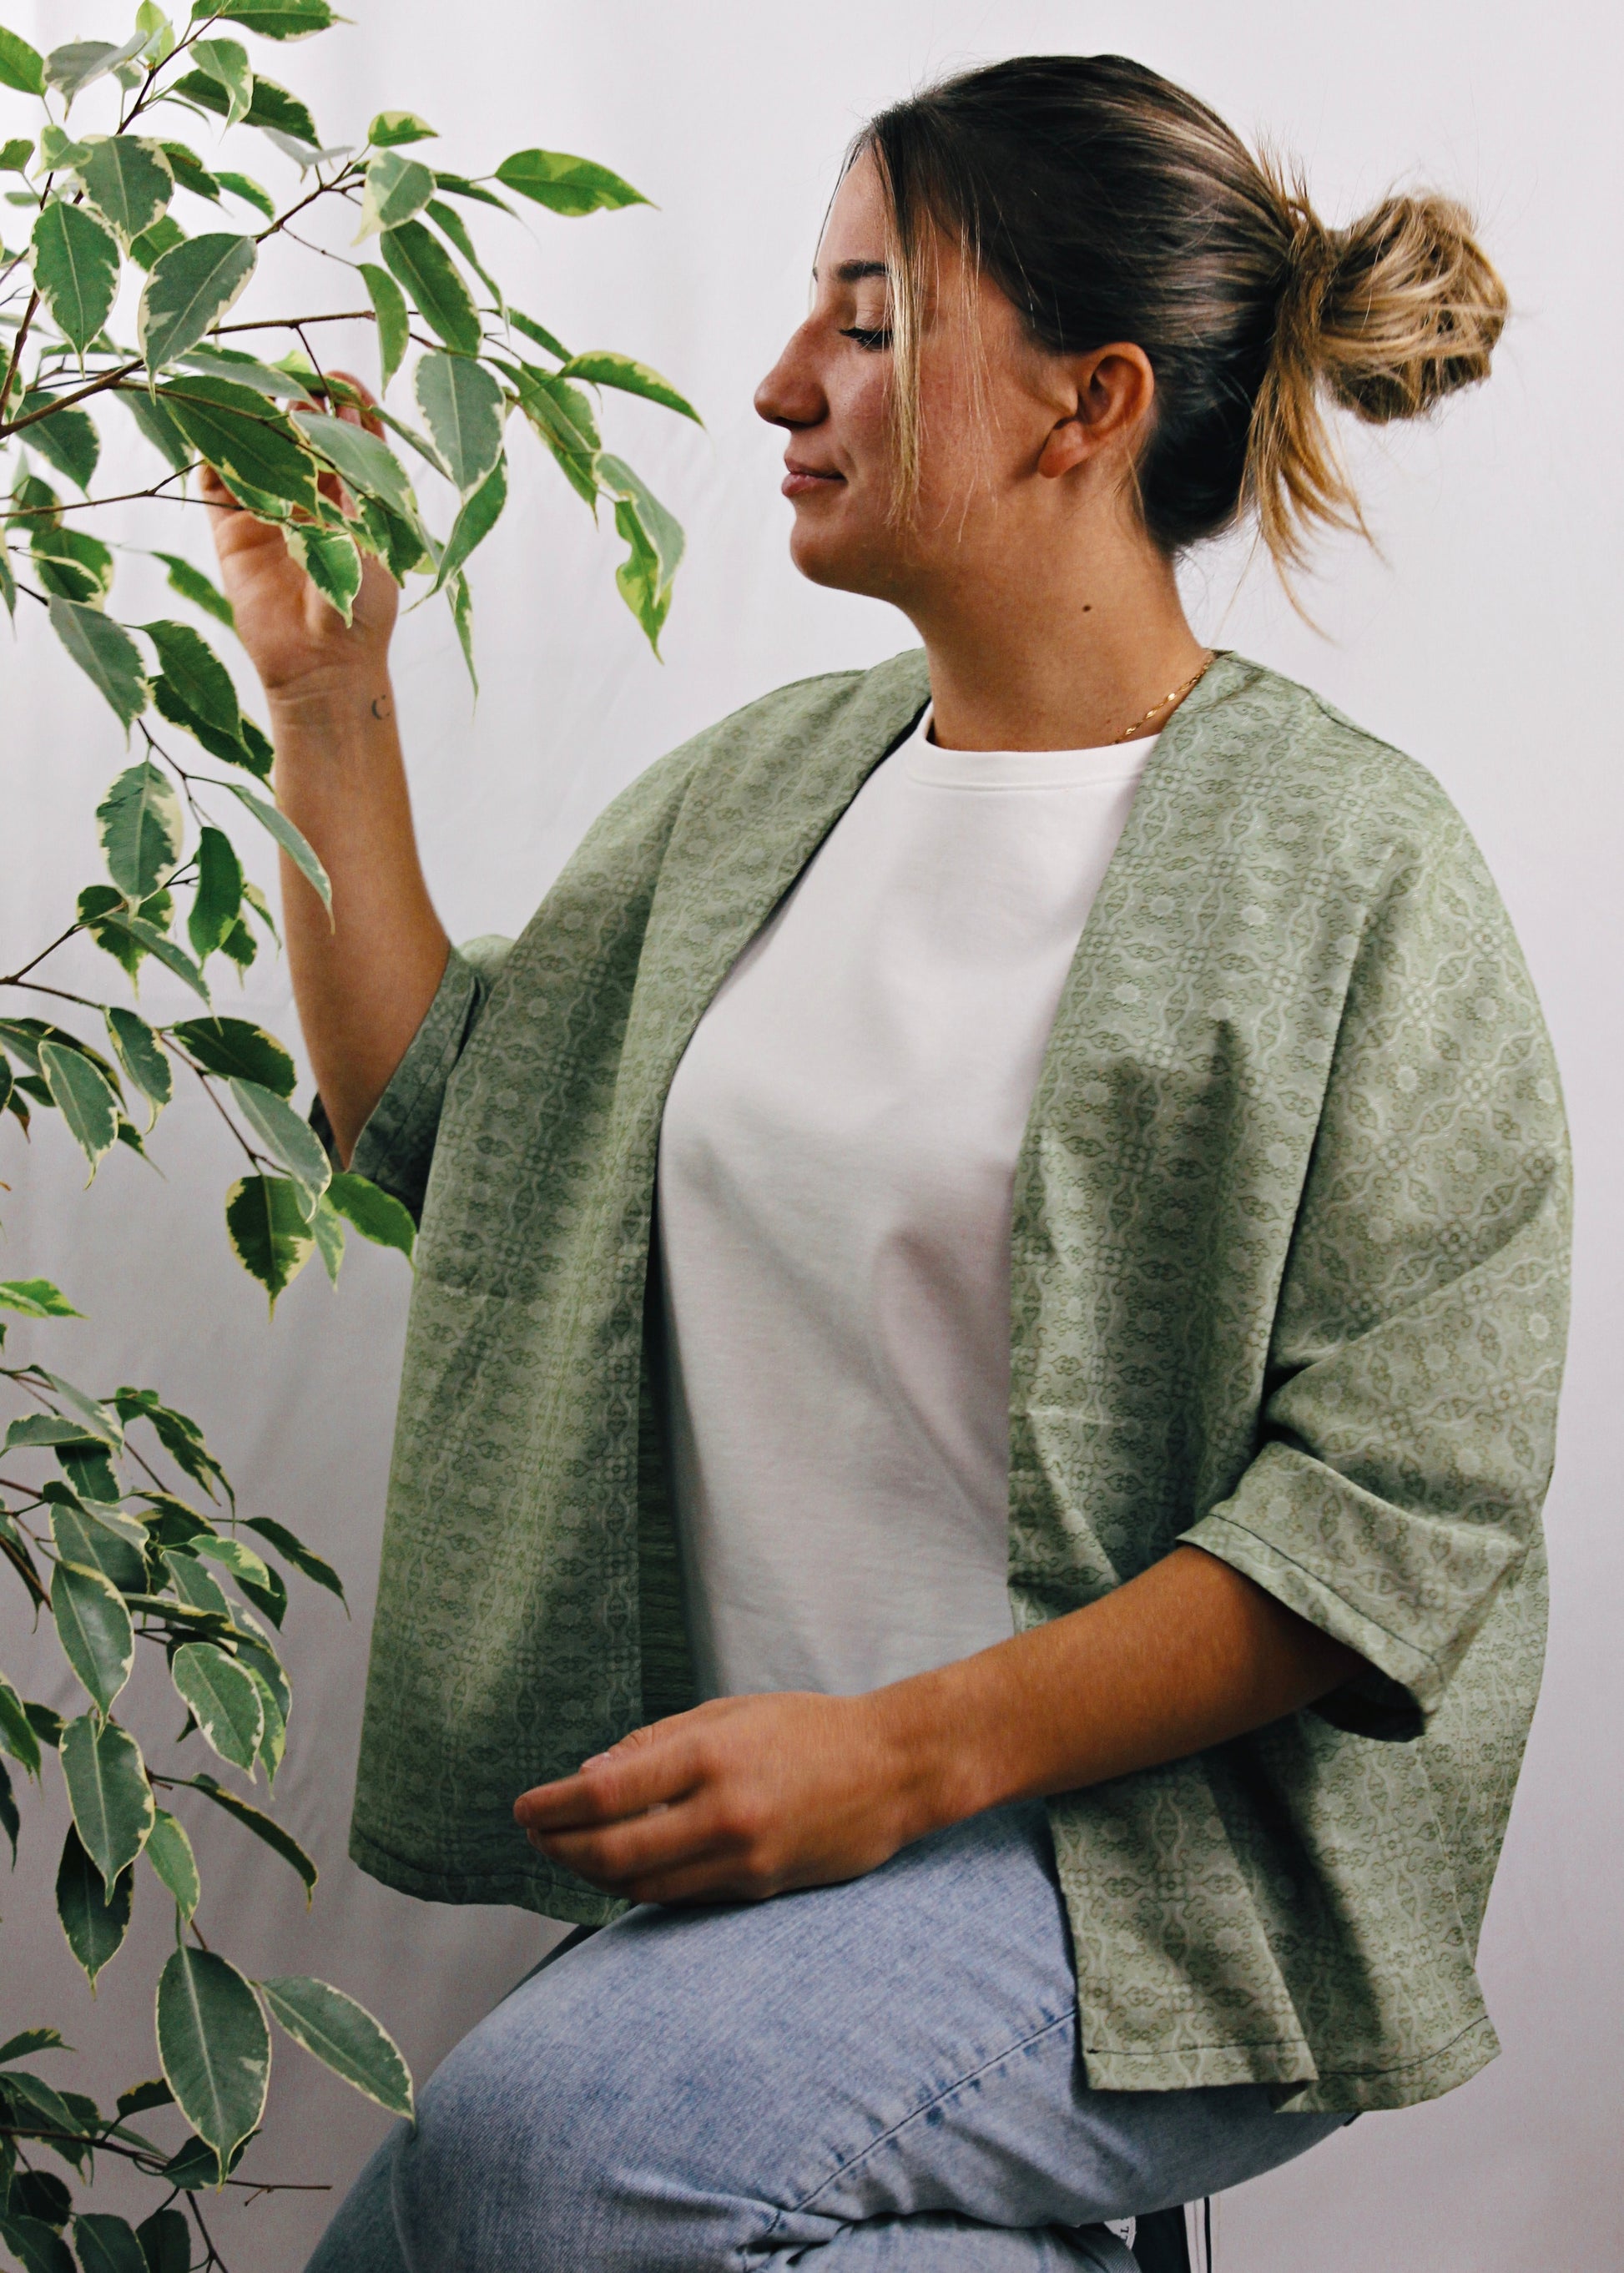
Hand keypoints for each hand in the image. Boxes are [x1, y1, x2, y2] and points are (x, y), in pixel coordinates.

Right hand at [202, 369, 398, 696]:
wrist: (324, 666)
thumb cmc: (362, 607)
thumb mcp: (369, 533)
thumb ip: (351, 477)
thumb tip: (342, 413)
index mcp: (354, 498)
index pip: (348, 434)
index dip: (344, 402)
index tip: (340, 379)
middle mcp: (309, 498)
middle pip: (298, 432)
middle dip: (296, 402)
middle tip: (293, 382)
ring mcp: (268, 512)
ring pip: (253, 450)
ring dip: (249, 419)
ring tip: (249, 389)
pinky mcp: (231, 532)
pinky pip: (214, 484)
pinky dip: (208, 451)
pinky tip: (210, 421)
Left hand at [513, 1690, 931, 1905]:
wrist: (894, 1769)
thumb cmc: (808, 1729)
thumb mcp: (730, 1712)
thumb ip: (657, 1742)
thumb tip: (588, 1774)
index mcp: (710, 1755)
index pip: (605, 1793)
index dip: (552, 1806)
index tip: (521, 1807)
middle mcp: (721, 1813)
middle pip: (612, 1850)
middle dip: (560, 1848)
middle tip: (533, 1837)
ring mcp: (742, 1858)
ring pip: (642, 1884)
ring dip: (593, 1873)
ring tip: (567, 1853)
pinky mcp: (759, 1889)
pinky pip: (681, 1895)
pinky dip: (641, 1885)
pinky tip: (620, 1870)